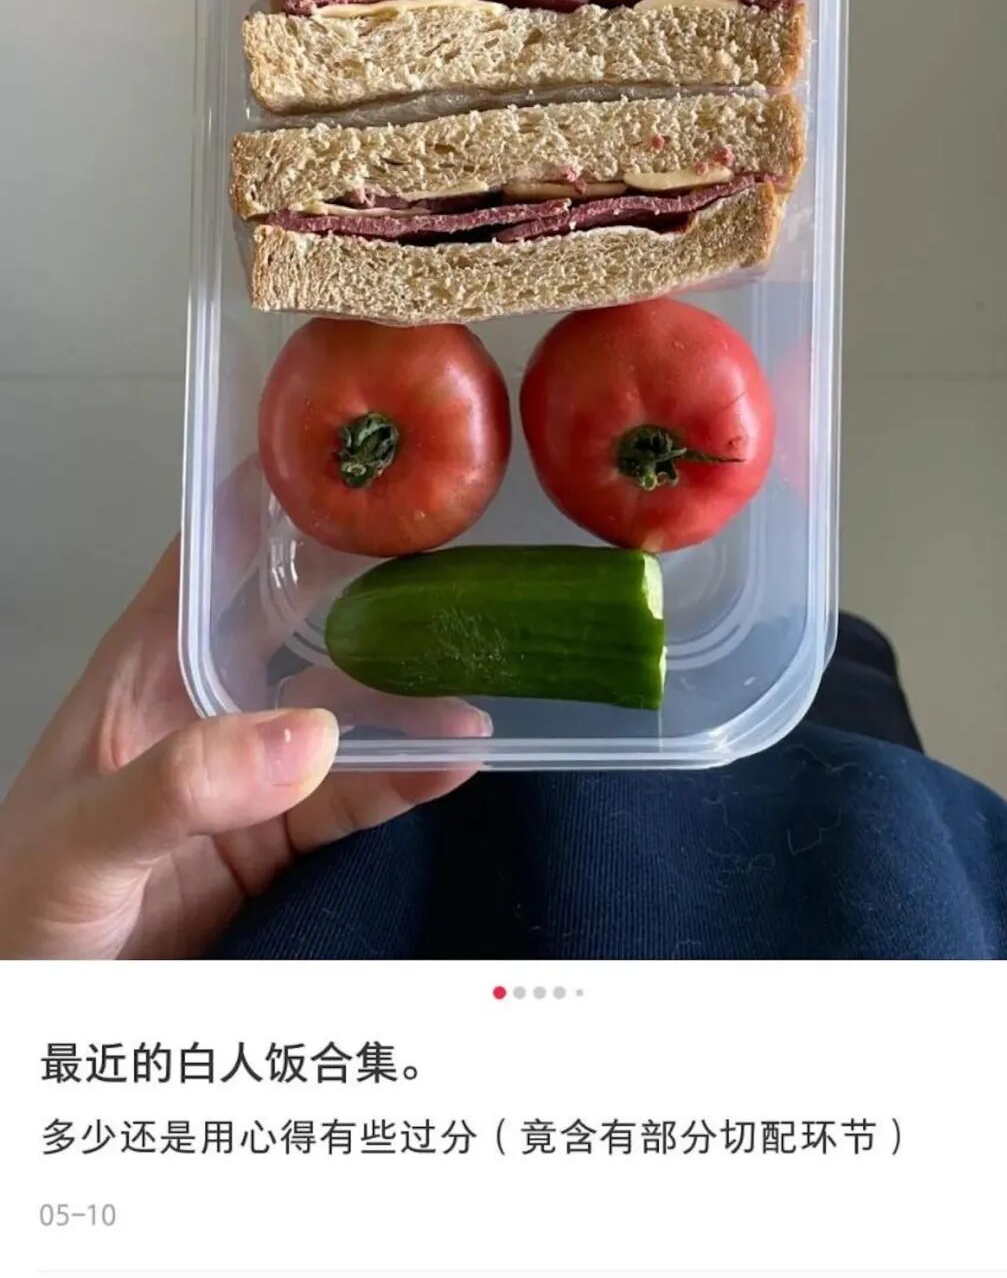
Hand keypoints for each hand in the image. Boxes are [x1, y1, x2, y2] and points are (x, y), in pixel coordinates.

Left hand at [0, 473, 486, 959]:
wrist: (28, 1024)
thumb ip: (180, 786)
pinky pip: (355, 801)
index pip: (218, 555)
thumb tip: (306, 736)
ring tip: (472, 685)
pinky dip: (408, 781)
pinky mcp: (276, 845)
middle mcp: (204, 705)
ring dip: (407, 700)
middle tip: (459, 567)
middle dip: (376, 590)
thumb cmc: (13, 905)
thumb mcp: (80, 837)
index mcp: (144, 666)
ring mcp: (246, 775)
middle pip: (303, 623)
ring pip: (344, 714)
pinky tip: (453, 763)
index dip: (287, 503)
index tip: (369, 470)